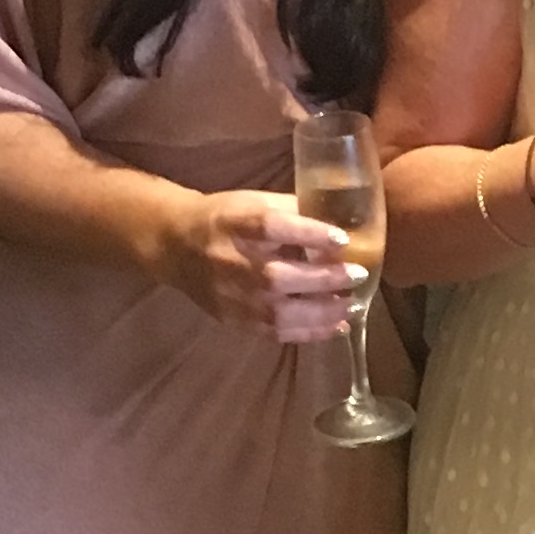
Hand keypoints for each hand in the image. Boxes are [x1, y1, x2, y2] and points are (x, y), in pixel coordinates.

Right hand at [155, 188, 363, 341]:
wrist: (176, 246)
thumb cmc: (225, 219)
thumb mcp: (254, 201)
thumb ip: (294, 209)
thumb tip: (343, 219)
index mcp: (237, 223)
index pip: (272, 227)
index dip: (309, 233)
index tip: (343, 239)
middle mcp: (231, 262)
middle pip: (278, 277)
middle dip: (323, 280)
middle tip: (358, 275)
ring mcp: (231, 296)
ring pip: (278, 312)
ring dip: (321, 312)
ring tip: (351, 305)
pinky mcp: (234, 320)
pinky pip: (275, 332)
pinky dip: (309, 332)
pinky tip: (336, 325)